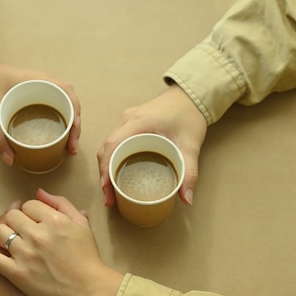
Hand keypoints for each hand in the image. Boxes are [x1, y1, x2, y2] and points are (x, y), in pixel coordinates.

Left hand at [0, 0, 80, 166]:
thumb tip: (10, 160)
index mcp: (41, 81)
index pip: (68, 96)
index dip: (75, 117)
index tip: (72, 136)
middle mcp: (47, 83)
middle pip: (72, 103)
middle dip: (76, 127)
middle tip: (72, 148)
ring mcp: (46, 87)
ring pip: (68, 105)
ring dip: (72, 124)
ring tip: (70, 145)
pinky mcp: (41, 94)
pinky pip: (59, 105)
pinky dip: (64, 120)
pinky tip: (61, 134)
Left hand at [0, 189, 123, 295]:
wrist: (88, 289)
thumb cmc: (87, 257)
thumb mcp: (81, 224)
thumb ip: (61, 204)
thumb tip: (39, 193)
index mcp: (54, 220)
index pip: (29, 205)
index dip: (29, 211)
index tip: (32, 220)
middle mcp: (37, 235)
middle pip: (12, 216)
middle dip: (15, 220)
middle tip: (20, 231)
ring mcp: (26, 254)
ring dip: (2, 233)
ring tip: (8, 240)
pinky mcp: (17, 274)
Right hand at [97, 84, 206, 205]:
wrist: (191, 96)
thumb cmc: (189, 116)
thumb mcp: (191, 145)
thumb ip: (189, 172)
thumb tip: (187, 199)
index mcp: (140, 121)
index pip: (113, 144)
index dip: (106, 167)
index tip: (107, 187)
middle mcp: (128, 119)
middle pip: (107, 148)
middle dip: (104, 173)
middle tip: (110, 197)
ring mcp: (126, 120)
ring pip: (108, 146)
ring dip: (106, 167)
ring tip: (111, 190)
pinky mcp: (129, 123)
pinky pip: (114, 142)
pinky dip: (112, 159)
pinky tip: (117, 173)